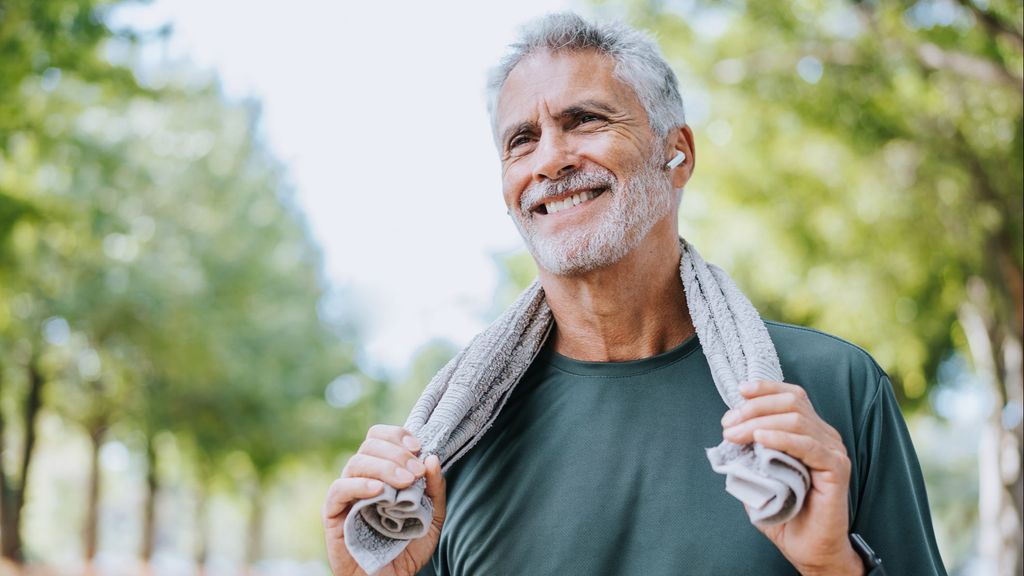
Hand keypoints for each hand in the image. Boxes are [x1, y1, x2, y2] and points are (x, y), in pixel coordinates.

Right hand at [323, 424, 446, 575]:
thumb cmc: (407, 548)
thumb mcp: (433, 518)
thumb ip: (435, 490)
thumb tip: (432, 458)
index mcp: (382, 472)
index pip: (380, 437)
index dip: (398, 435)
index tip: (418, 448)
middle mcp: (363, 478)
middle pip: (370, 445)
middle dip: (397, 453)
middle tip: (415, 472)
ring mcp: (347, 494)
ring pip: (356, 462)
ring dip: (384, 467)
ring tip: (405, 482)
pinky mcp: (333, 512)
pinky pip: (339, 489)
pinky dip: (359, 485)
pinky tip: (379, 492)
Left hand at [721, 380, 862, 575]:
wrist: (809, 547)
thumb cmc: (786, 512)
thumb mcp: (760, 475)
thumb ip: (750, 452)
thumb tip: (731, 432)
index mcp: (810, 432)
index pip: (792, 396)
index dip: (766, 389)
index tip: (739, 392)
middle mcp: (825, 436)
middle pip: (792, 402)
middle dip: (754, 407)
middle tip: (728, 425)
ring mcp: (833, 451)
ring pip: (797, 419)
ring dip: (759, 422)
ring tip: (735, 435)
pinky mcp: (837, 469)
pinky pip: (809, 445)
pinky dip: (782, 438)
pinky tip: (761, 438)